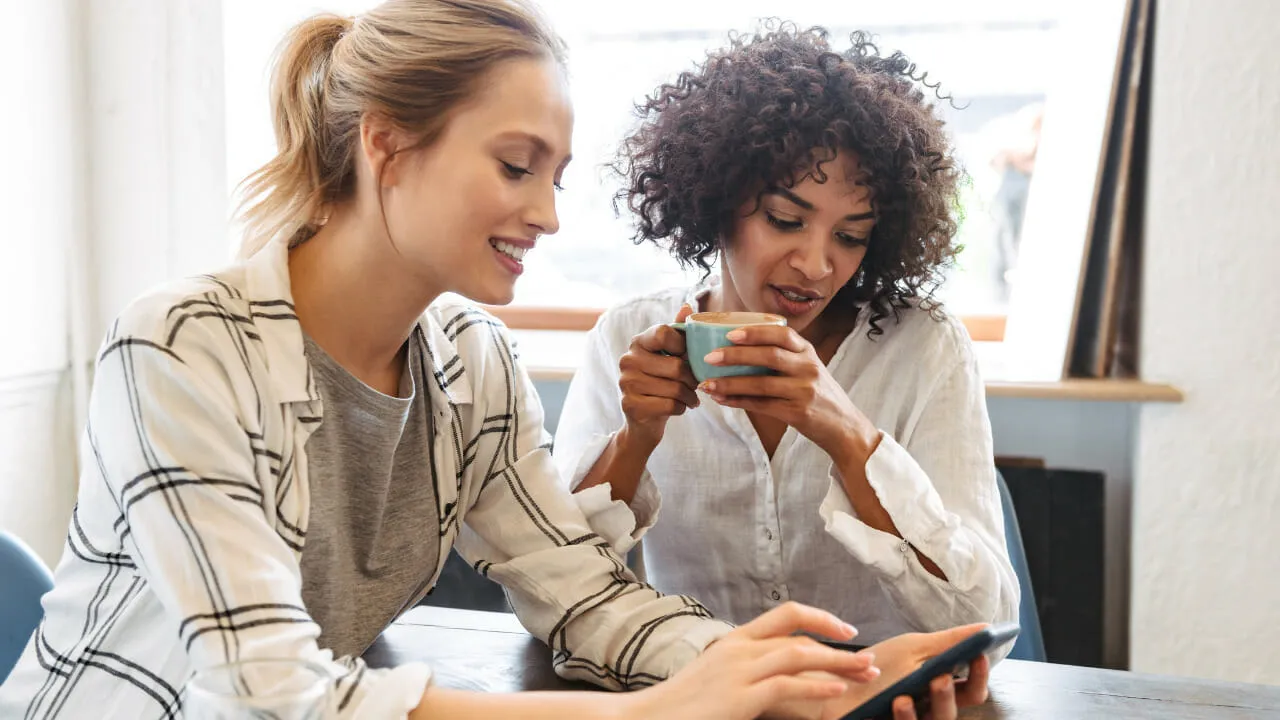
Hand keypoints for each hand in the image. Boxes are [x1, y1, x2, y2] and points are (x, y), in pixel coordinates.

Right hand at [617, 304, 699, 444]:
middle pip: (676, 366)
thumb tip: (687, 306)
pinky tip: (679, 407)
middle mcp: (627, 360)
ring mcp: (626, 383)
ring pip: (675, 388)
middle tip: (696, 385)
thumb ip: (678, 333)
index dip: (683, 346)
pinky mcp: (630, 405)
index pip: (663, 333)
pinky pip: (669, 405)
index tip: (687, 357)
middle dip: (692, 379)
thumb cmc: (662, 382)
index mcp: (638, 342)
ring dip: (689, 396)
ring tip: (691, 398)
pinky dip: (681, 408)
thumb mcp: (670, 356)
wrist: (643, 420)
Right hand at [626, 602, 880, 719]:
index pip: (786, 613)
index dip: (822, 618)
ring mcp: (738, 671)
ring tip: (865, 674)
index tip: (847, 631)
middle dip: (841, 646)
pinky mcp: (740, 697)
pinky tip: (838, 692)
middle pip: (801, 633)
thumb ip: (746, 671)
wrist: (645, 718)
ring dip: (839, 663)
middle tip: (871, 660)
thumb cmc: (681, 705)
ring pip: (800, 655)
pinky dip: (818, 687)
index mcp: (734, 640)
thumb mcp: (717, 679)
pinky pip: (787, 685)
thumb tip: (776, 677)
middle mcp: (739, 648)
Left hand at [698, 324, 876, 464]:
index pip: (782, 334)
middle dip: (736, 356)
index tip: (730, 334)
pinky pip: (762, 406)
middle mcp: (808, 368)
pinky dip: (739, 402)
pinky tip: (722, 399)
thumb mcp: (809, 368)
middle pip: (769, 356)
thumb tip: (738, 349)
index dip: (755, 332)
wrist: (844, 427)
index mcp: (808, 352)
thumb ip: (784, 357)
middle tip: (709, 357)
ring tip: (707, 383)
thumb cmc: (818, 394)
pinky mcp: (798, 413)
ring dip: (730, 383)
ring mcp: (804, 391)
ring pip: (761, 384)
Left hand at [811, 624, 992, 719]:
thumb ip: (948, 642)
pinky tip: (892, 704)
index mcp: (941, 689)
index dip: (980, 676)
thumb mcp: (912, 648)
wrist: (834, 678)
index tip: (979, 654)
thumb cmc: (876, 665)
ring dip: (917, 713)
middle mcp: (929, 710)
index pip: (972, 691)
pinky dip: (901, 719)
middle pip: (952, 713)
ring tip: (903, 697)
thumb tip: (986, 626)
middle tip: (939, 676)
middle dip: (948, 697)